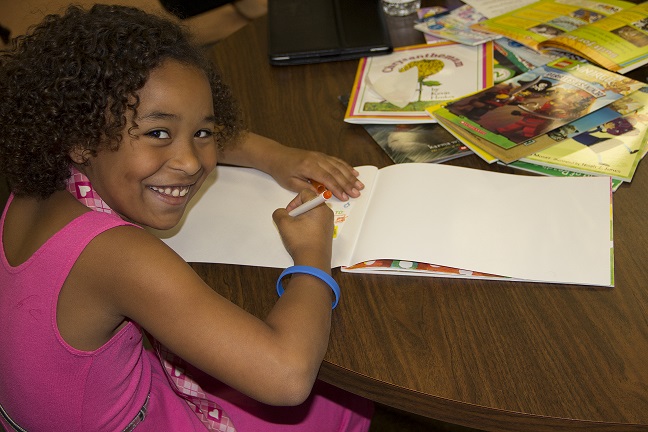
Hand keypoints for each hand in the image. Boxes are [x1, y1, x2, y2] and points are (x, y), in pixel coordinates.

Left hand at [219, 133, 363, 200]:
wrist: (277, 156)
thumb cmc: (282, 170)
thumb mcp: (290, 183)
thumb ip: (306, 189)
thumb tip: (321, 196)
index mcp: (308, 166)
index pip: (327, 179)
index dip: (337, 189)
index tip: (345, 197)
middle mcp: (316, 159)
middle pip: (336, 172)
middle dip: (348, 184)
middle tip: (357, 193)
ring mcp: (320, 156)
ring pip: (339, 166)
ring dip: (350, 176)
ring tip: (359, 185)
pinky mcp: (321, 156)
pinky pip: (336, 161)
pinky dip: (346, 167)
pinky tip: (354, 173)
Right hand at [272, 189, 333, 268]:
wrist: (313, 262)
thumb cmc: (301, 241)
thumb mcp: (284, 224)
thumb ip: (279, 213)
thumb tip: (282, 213)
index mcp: (319, 207)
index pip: (305, 193)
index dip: (294, 201)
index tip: (289, 214)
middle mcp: (327, 213)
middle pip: (309, 203)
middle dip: (297, 210)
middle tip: (291, 222)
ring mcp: (329, 223)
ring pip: (312, 213)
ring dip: (302, 218)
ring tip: (296, 230)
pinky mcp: (327, 232)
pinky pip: (316, 222)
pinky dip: (307, 226)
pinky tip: (302, 236)